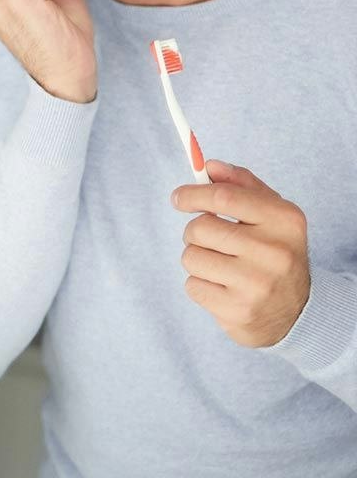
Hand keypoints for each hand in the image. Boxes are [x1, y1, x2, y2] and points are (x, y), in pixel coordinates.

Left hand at [172, 160, 309, 347]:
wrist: (298, 312)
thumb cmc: (274, 251)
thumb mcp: (270, 213)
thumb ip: (241, 183)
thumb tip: (210, 166)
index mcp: (285, 220)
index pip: (224, 197)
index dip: (193, 194)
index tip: (179, 198)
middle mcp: (275, 253)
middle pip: (201, 228)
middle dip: (194, 231)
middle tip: (208, 239)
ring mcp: (258, 285)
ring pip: (191, 257)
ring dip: (196, 258)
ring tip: (220, 265)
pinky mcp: (240, 312)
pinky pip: (192, 286)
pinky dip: (200, 284)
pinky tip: (223, 288)